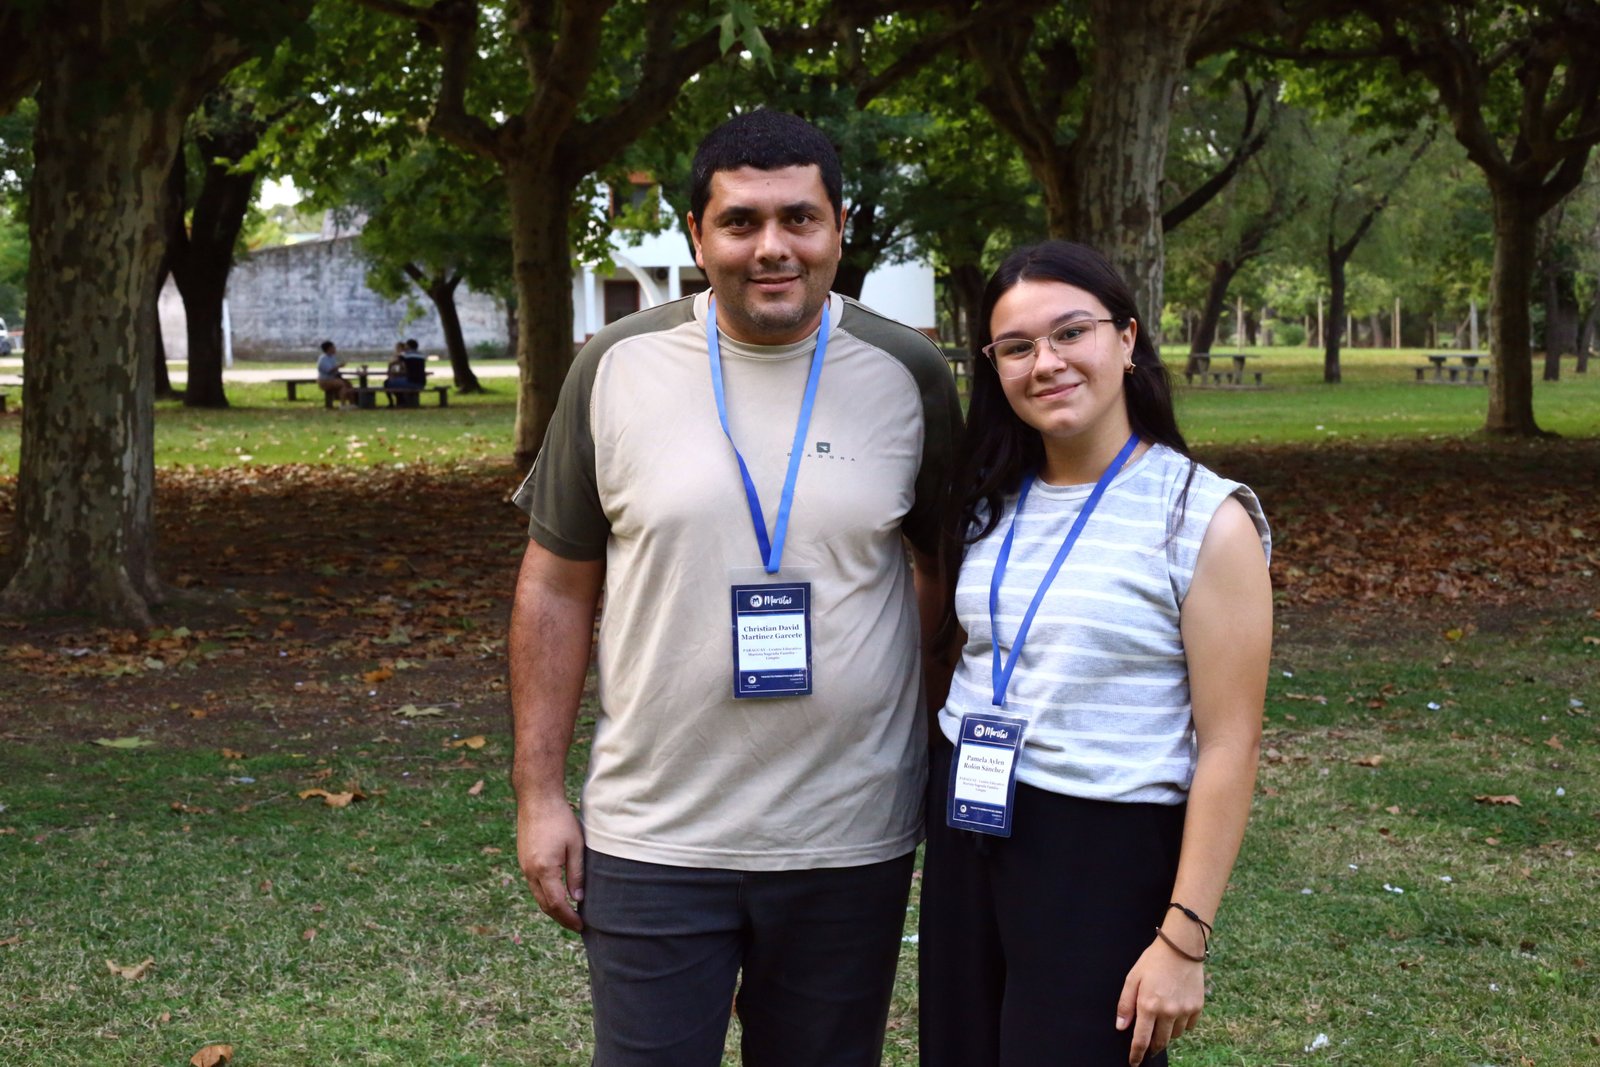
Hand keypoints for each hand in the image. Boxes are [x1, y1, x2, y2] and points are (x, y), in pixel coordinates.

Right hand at [516, 795, 585, 930]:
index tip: (582, 926)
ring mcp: (524, 866)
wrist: (537, 799)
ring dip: (552, 907)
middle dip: (561, 918)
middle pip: (545, 905)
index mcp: (544, 870)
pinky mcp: (523, 860)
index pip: (557, 904)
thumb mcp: (575, 846)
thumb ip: (576, 874)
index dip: (569, 918)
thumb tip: (578, 899)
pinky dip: (546, 894)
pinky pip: (534, 885)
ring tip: (569, 913)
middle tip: (577, 924)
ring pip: (538, 896)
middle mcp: (530, 872)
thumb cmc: (560, 819)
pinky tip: (558, 894)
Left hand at [1115, 936, 1205, 1064]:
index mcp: (1149, 1005)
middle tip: (1147, 1046)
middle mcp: (1168, 1012)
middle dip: (1152, 1047)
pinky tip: (1176, 1013)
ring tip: (1161, 1020)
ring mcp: (1184, 1011)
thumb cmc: (1153, 961)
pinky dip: (1181, 1025)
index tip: (1133, 1062)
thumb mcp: (1132, 978)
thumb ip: (1125, 1004)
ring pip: (1174, 1035)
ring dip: (1166, 1034)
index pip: (1141, 1039)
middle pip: (1160, 1042)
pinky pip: (1188, 1026)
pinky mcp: (1197, 1007)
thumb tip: (1121, 1027)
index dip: (1136, 1054)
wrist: (1181, 947)